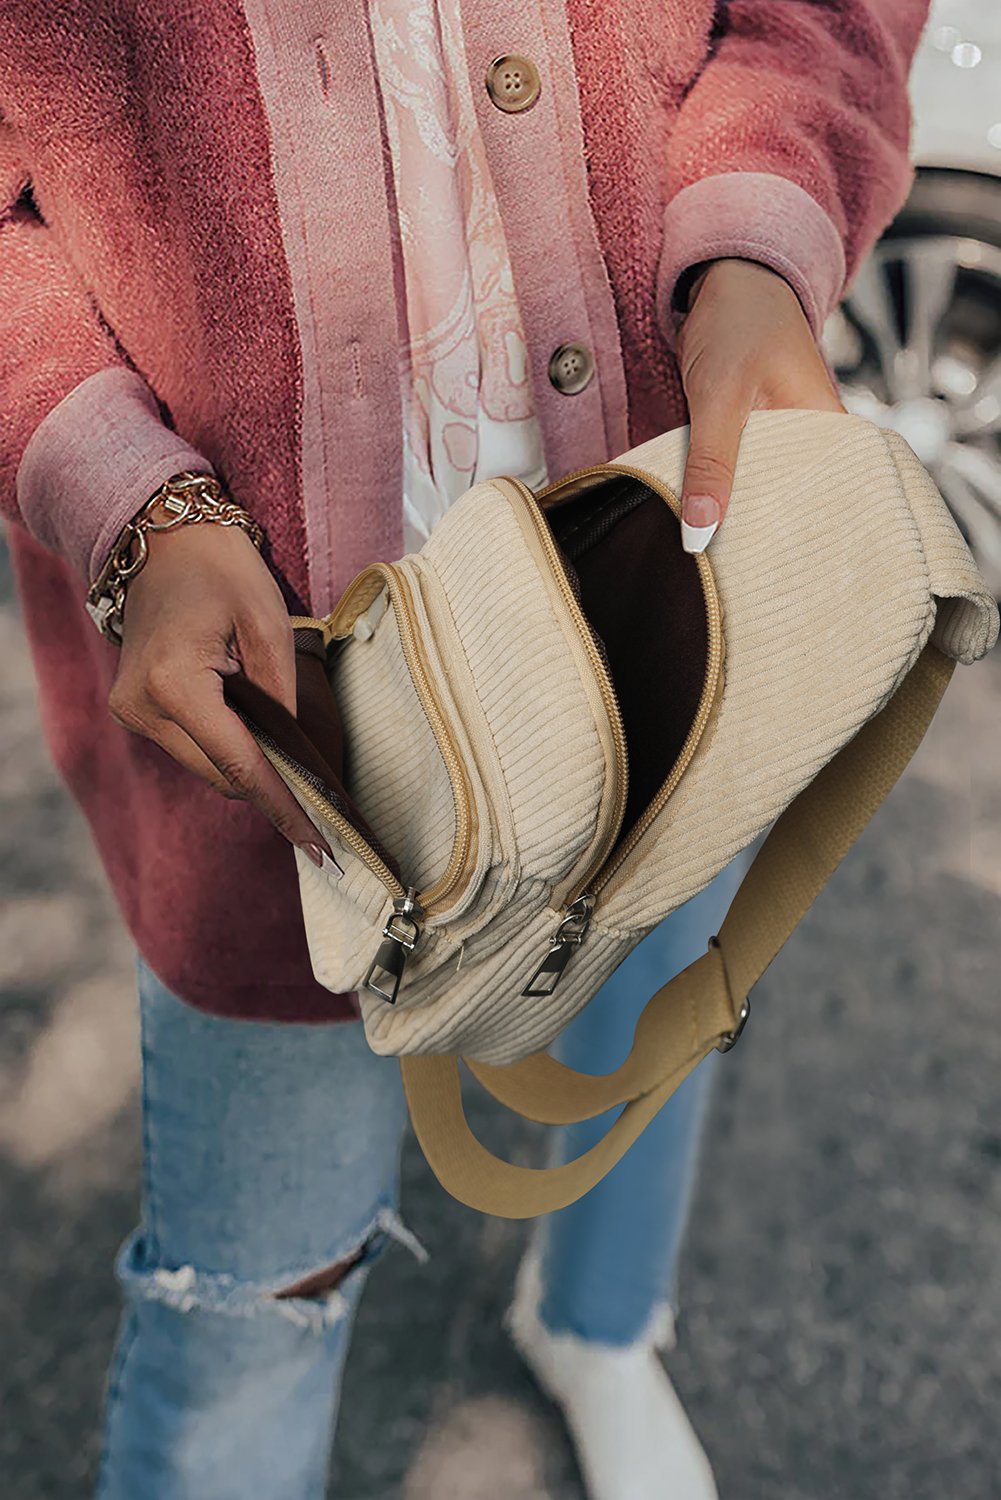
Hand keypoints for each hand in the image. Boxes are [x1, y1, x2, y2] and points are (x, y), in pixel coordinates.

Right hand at [108, 522, 331, 863]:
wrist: (160, 538)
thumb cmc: (219, 567)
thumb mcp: (269, 624)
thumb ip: (286, 696)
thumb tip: (305, 760)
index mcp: (174, 685)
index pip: (241, 766)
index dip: (285, 807)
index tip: (320, 847)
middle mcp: (143, 708)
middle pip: (222, 776)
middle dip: (273, 785)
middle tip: (326, 797)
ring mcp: (133, 712)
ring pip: (208, 766)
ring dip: (249, 763)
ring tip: (291, 748)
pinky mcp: (135, 710)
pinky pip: (193, 747)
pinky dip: (228, 746)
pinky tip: (258, 731)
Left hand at [676, 257, 846, 551]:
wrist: (724, 279)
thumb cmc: (736, 322)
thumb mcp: (719, 397)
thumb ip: (710, 465)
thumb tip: (700, 534)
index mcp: (827, 427)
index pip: (830, 499)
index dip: (801, 537)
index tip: (774, 575)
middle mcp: (814, 436)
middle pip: (795, 502)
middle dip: (767, 536)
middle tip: (739, 581)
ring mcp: (786, 436)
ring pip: (767, 490)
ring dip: (744, 516)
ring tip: (724, 565)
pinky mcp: (759, 435)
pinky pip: (748, 475)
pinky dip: (729, 494)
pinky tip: (712, 524)